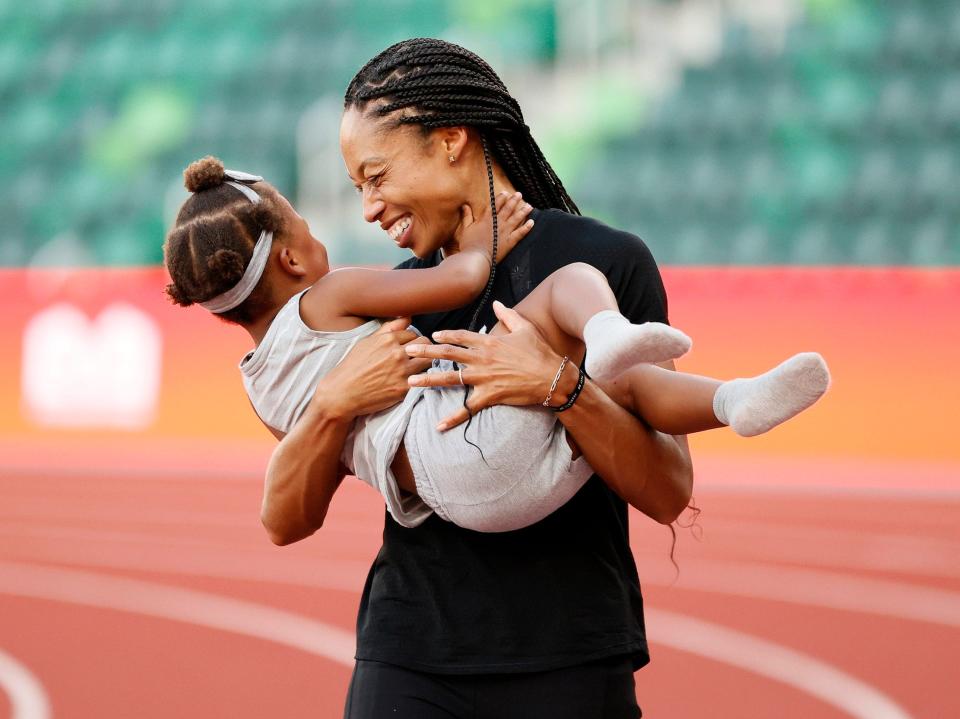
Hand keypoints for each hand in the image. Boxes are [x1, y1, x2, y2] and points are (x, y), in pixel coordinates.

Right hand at [317, 317, 432, 419]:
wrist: (342, 393)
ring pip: (428, 361)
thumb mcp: (367, 342)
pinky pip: (422, 379)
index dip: (411, 340)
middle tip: (415, 356)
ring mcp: (402, 371)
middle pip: (425, 344)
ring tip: (416, 367)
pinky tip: (413, 380)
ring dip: (424, 363)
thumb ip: (389, 328)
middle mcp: (397, 353)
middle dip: (422, 349)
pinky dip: (419, 379)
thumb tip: (408, 317)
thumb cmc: (352, 366)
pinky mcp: (404, 388)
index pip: (413, 333)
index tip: (407, 348)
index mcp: (388, 339)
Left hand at [404, 301, 563, 429]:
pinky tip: (438, 425)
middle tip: (406, 352)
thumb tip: (497, 304)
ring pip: (450, 378)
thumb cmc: (540, 352)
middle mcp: (481, 358)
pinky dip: (453, 418)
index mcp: (488, 342)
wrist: (553, 377)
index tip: (432, 336)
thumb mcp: (525, 328)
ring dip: (428, 381)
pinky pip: (467, 409)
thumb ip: (508, 315)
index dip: (445, 335)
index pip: (460, 336)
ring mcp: (483, 378)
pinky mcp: (489, 396)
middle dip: (424, 352)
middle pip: (447, 354)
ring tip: (410, 383)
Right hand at [454, 191, 533, 259]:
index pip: (495, 205)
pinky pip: (520, 233)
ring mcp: (505, 232)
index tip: (506, 193)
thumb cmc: (469, 245)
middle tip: (519, 194)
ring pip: (516, 218)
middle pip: (508, 209)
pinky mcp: (510, 242)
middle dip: (514, 201)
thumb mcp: (466, 229)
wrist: (477, 258)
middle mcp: (498, 223)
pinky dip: (527, 227)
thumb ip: (467, 217)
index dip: (501, 198)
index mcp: (486, 219)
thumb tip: (465, 206)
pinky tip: (532, 222)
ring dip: (523, 211)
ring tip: (529, 206)